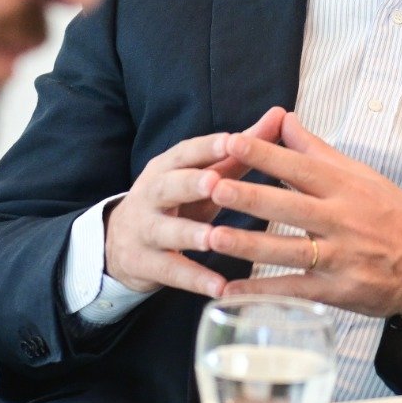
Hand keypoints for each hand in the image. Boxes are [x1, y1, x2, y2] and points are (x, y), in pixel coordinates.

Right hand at [103, 106, 286, 296]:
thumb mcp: (203, 175)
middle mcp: (151, 194)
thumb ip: (240, 151)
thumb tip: (281, 115)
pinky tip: (220, 287)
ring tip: (213, 238)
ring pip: (166, 231)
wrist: (121, 242)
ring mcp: (145, 230)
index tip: (231, 140)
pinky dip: (195, 279)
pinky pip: (171, 271)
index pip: (185, 152)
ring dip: (190, 234)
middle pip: (167, 186)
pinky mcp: (144, 263)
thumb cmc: (178, 201)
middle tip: (214, 183)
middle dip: (190, 184)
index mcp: (167, 167)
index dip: (206, 147)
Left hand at [206, 112, 401, 317]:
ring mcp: (341, 257)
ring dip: (248, 244)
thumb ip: (317, 151)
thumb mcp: (362, 176)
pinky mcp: (338, 291)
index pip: (300, 166)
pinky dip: (261, 290)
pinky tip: (230, 288)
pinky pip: (294, 289)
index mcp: (346, 187)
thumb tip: (283, 119)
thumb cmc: (395, 216)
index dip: (265, 154)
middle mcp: (343, 220)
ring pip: (288, 249)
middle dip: (250, 197)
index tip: (232, 142)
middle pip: (290, 206)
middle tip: (213, 186)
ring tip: (212, 236)